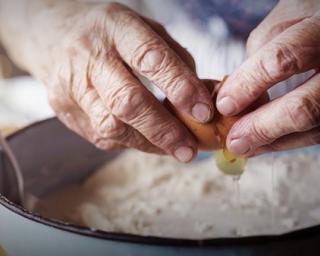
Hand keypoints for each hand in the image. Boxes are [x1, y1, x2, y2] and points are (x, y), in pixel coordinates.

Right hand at [1, 2, 213, 161]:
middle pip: (127, 101)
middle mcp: (90, 58)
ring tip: (175, 149)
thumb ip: (174, 58)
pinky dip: (132, 143)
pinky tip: (148, 140)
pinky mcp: (66, 112)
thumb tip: (199, 95)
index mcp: (116, 28)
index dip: (180, 88)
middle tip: (189, 150)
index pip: (151, 59)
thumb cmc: (109, 34)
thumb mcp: (143, 28)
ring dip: (149, 143)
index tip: (204, 113)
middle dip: (163, 130)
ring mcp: (72, 87)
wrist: (53, 35)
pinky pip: (103, 136)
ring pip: (112, 126)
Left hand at [216, 0, 319, 155]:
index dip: (248, 86)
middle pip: (304, 107)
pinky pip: (317, 132)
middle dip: (262, 128)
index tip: (224, 105)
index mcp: (319, 29)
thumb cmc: (306, 22)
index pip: (281, 61)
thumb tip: (236, 94)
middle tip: (234, 141)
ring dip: (273, 142)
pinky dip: (287, 141)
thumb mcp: (281, 24)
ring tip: (244, 146)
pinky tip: (265, 141)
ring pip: (313, 127)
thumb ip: (259, 56)